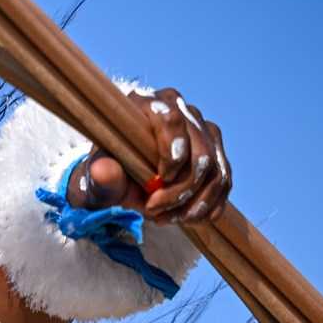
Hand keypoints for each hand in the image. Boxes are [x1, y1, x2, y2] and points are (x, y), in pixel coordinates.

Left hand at [65, 88, 230, 224]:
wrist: (123, 179)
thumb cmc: (111, 171)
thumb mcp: (99, 176)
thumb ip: (102, 174)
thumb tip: (103, 171)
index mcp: (148, 104)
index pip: (170, 120)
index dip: (170, 155)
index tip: (157, 182)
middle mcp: (182, 110)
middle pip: (200, 153)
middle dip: (180, 191)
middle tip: (153, 211)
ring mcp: (203, 130)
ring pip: (216, 172)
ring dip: (193, 205)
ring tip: (166, 218)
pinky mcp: (216, 151)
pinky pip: (224, 184)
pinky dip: (207, 208)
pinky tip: (185, 219)